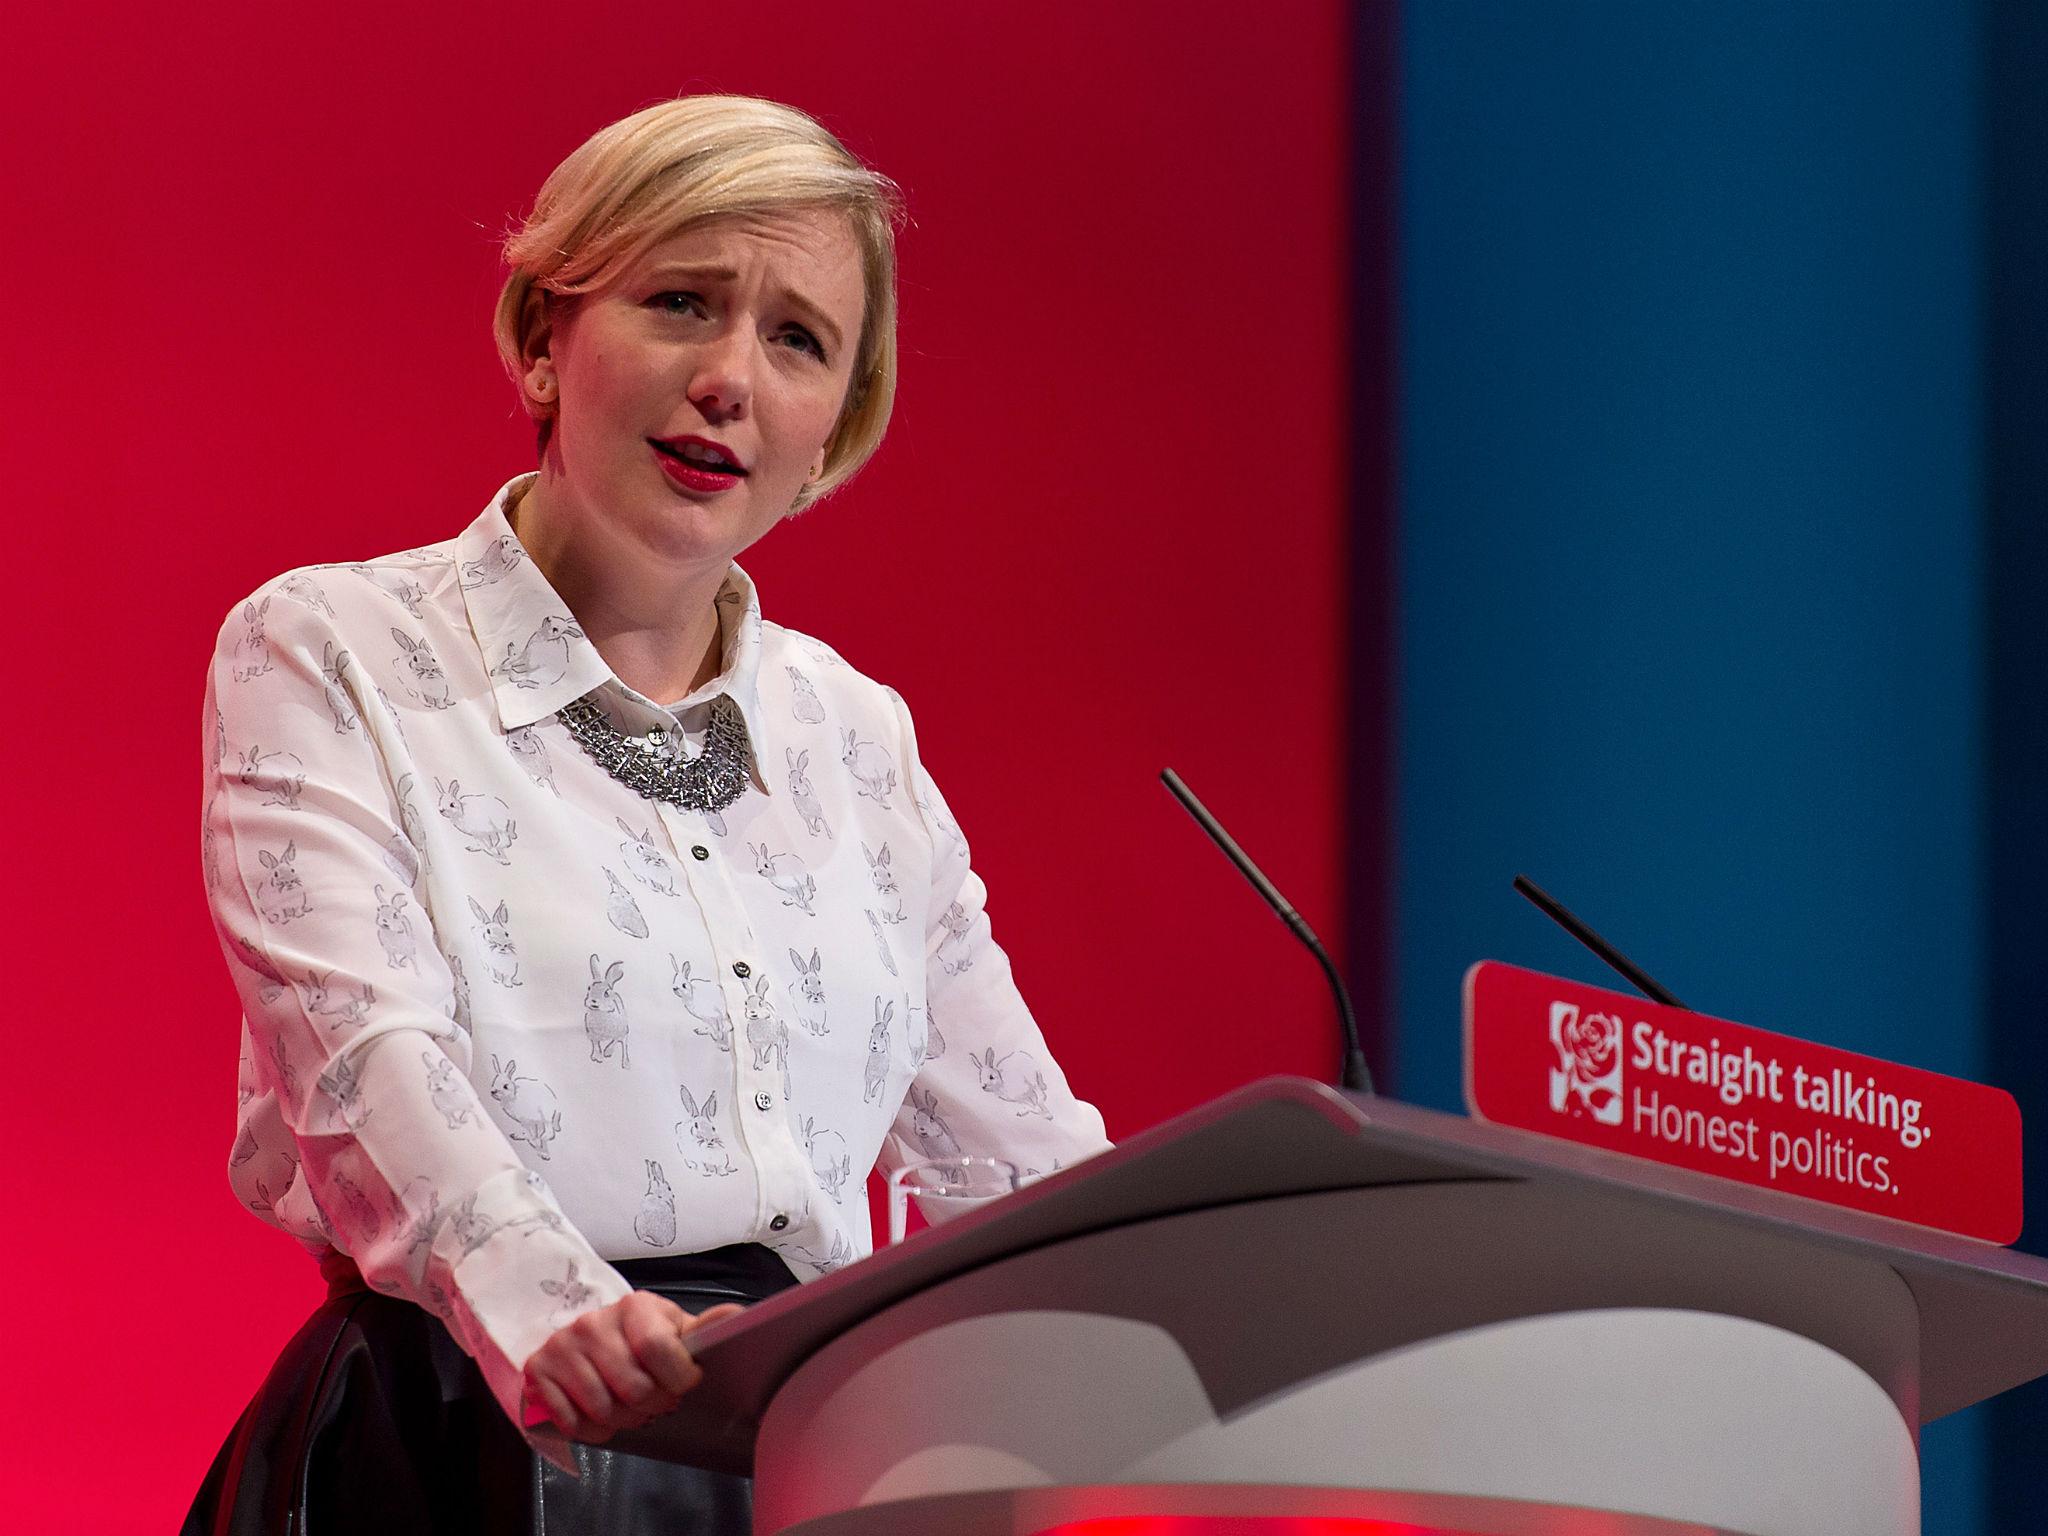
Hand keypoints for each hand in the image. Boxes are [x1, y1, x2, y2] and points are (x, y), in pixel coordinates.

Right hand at [520, 1292, 745, 1441]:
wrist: (591, 1338)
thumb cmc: (642, 1337)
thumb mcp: (676, 1329)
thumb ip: (706, 1329)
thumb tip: (736, 1318)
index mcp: (636, 1306)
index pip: (658, 1350)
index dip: (677, 1380)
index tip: (683, 1385)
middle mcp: (594, 1321)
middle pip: (632, 1388)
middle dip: (652, 1406)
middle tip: (654, 1401)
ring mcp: (563, 1344)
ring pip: (602, 1408)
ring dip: (622, 1419)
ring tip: (629, 1406)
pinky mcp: (538, 1368)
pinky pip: (570, 1420)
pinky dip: (591, 1429)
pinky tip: (600, 1413)